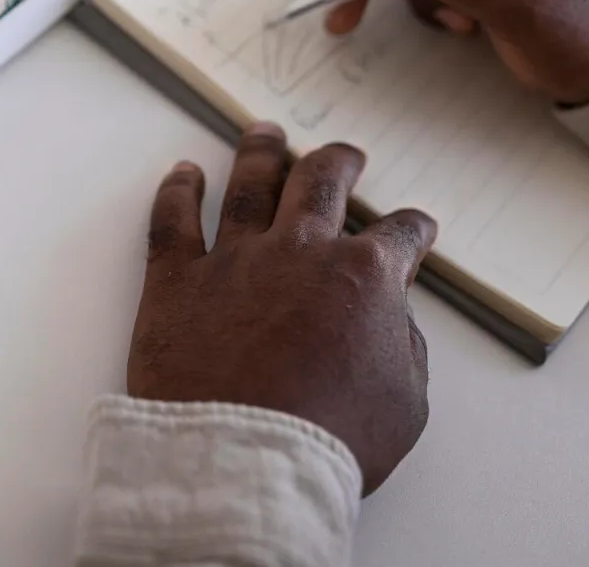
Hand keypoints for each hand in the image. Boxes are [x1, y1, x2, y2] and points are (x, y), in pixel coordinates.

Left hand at [129, 123, 437, 495]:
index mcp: (363, 277)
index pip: (399, 237)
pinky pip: (172, 218)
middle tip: (345, 155)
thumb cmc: (329, 438)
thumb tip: (392, 316)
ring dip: (261, 153)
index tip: (416, 227)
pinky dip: (177, 189)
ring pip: (249, 184)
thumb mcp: (404, 401)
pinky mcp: (175, 279)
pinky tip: (183, 172)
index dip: (413, 230)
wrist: (242, 455)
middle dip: (338, 163)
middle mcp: (299, 250)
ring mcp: (234, 258)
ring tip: (265, 133)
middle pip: (321, 183)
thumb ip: (403, 345)